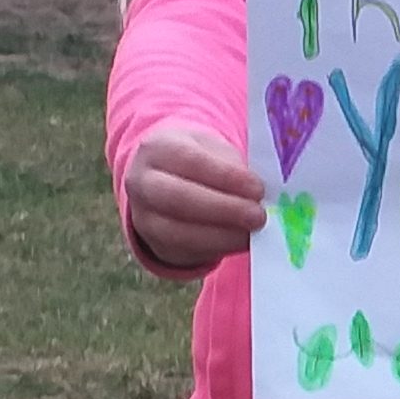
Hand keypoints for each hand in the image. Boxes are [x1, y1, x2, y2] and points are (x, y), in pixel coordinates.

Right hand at [124, 120, 266, 272]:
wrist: (165, 176)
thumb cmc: (198, 159)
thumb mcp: (212, 149)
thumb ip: (232, 168)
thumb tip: (259, 196)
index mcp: (156, 148)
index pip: (191, 161)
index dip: (226, 177)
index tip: (258, 188)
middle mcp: (141, 182)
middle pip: (179, 199)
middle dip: (223, 210)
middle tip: (258, 216)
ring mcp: (142, 216)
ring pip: (178, 232)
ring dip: (221, 235)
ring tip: (252, 233)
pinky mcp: (153, 242)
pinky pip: (184, 250)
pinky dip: (216, 248)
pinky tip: (239, 242)